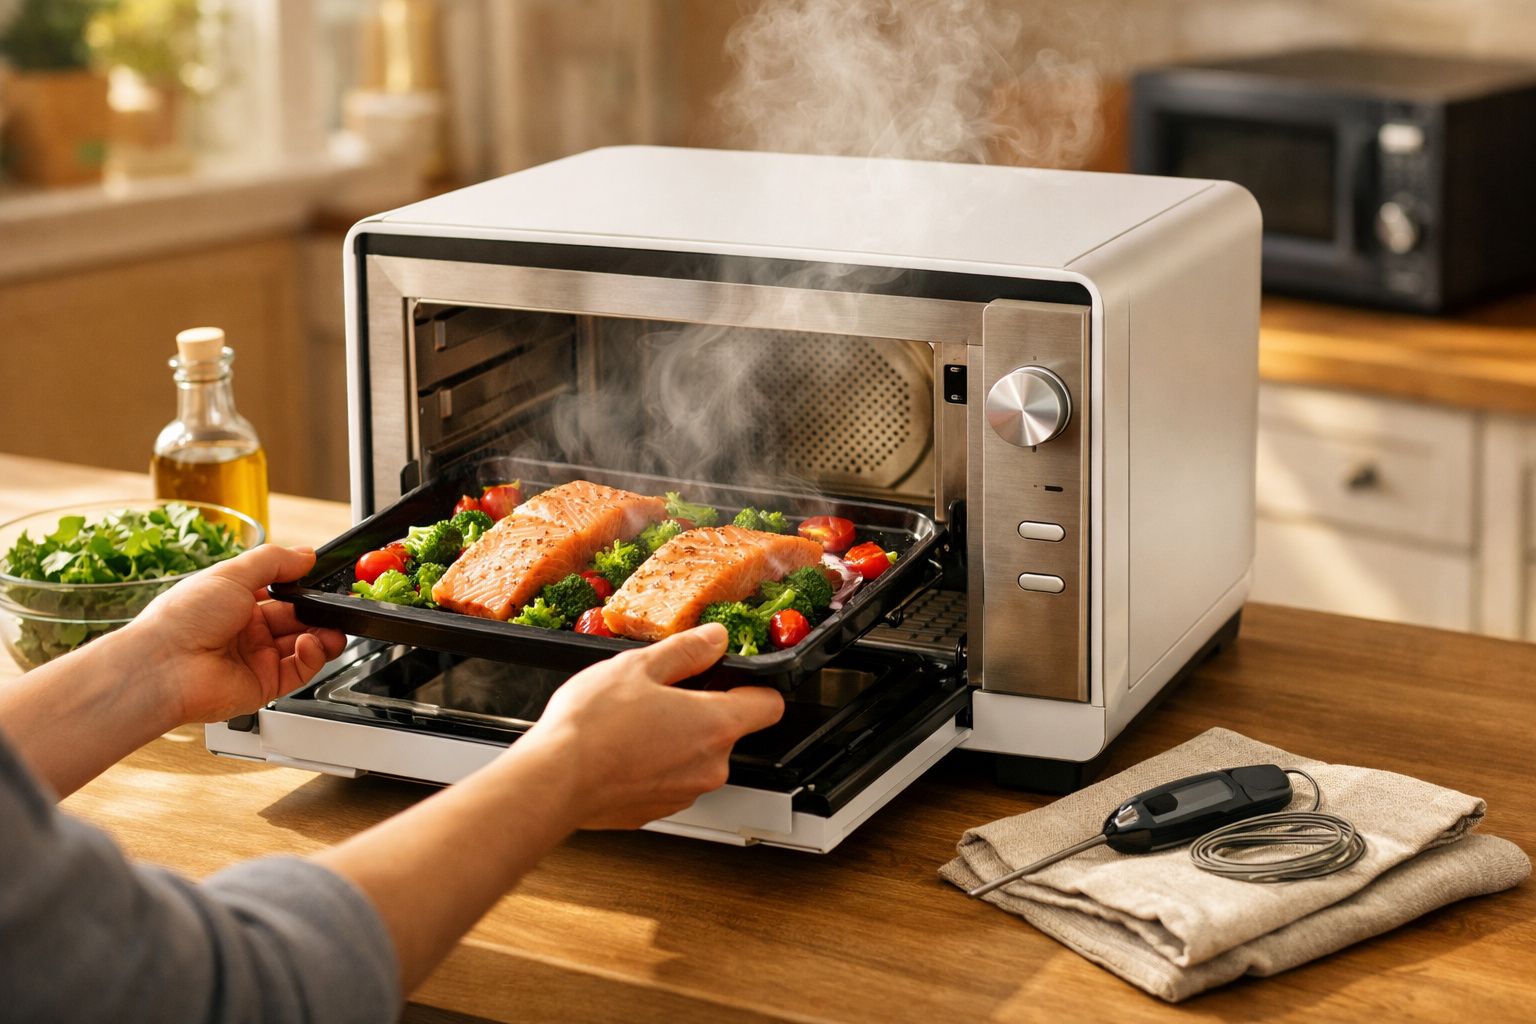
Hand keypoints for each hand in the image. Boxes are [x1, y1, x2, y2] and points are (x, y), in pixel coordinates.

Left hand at [117, 545, 347, 724]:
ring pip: (304, 646)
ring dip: (324, 635)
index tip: (324, 582)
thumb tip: (306, 554)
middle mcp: (246, 631)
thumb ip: (274, 561)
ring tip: (332, 628)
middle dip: (319, 613)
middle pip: (297, 620)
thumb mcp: (231, 573)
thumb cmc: (182, 618)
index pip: (281, 593)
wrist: (163, 666)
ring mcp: (255, 659)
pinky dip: (313, 656)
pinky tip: (311, 644)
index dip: (304, 589)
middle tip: (336, 607)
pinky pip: (300, 670)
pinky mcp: (264, 685)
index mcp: (234, 602)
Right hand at [523, 623, 784, 828]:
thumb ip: (687, 650)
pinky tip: (621, 748)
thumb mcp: (639, 666)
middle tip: (661, 694)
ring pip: (696, 756)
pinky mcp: (659, 811)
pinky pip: (669, 779)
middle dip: (701, 711)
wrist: (554, 781)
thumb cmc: (592, 726)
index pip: (770, 705)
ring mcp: (685, 793)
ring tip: (633, 722)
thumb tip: (716, 639)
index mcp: (716, 724)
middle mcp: (710, 766)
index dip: (754, 686)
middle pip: (728, 730)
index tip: (732, 677)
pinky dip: (653, 765)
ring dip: (675, 739)